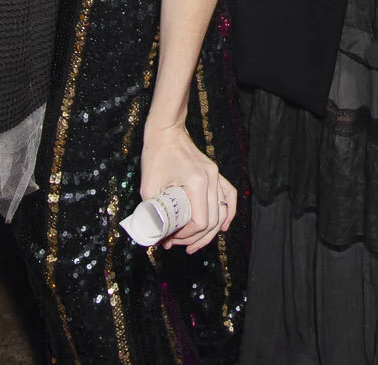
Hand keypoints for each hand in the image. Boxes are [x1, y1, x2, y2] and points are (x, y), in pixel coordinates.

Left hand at [140, 122, 234, 252]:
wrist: (166, 131)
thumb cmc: (155, 156)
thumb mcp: (148, 188)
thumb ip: (154, 212)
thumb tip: (159, 236)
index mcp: (197, 183)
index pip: (200, 221)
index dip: (186, 235)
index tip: (170, 238)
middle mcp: (211, 180)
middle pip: (213, 220)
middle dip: (196, 238)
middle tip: (179, 245)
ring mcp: (216, 175)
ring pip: (223, 211)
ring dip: (211, 231)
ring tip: (196, 244)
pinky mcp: (214, 173)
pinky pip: (229, 195)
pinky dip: (228, 212)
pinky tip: (223, 226)